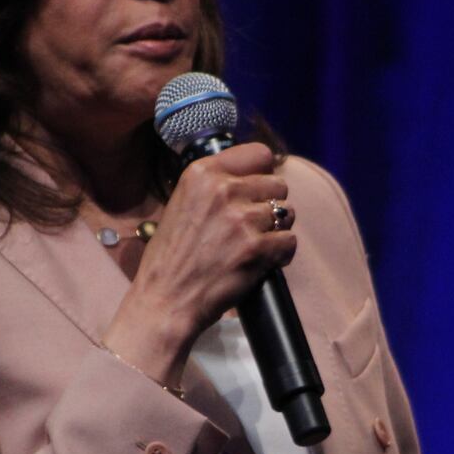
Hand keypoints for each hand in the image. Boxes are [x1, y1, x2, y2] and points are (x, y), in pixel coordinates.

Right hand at [103, 143, 294, 384]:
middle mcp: (223, 190)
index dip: (262, 172)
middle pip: (277, 184)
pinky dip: (281, 254)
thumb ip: (214, 187)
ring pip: (286, 213)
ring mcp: (241, 219)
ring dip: (276, 230)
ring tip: (256, 245)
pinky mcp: (256, 248)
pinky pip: (289, 241)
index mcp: (201, 173)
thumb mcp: (181, 204)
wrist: (164, 301)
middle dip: (270, 205)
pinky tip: (263, 261)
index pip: (257, 153)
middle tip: (253, 226)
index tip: (257, 189)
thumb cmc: (171, 258)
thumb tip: (251, 177)